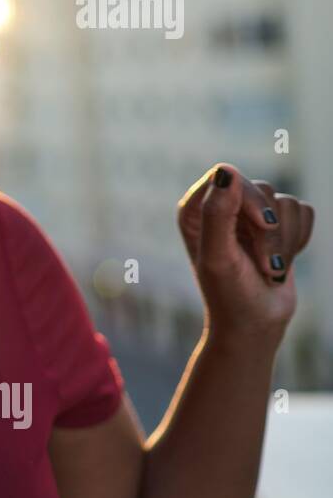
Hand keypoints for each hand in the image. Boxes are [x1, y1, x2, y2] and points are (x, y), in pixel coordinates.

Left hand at [177, 163, 314, 343]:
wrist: (255, 325)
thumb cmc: (230, 295)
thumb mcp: (218, 257)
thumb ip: (217, 214)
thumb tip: (226, 172)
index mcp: (194, 210)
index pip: (227, 175)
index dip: (251, 199)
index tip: (262, 226)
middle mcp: (220, 208)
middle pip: (260, 189)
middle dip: (269, 232)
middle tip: (265, 265)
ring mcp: (249, 216)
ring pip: (284, 202)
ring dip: (284, 241)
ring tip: (270, 269)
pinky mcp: (276, 226)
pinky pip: (303, 211)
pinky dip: (299, 239)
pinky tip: (283, 261)